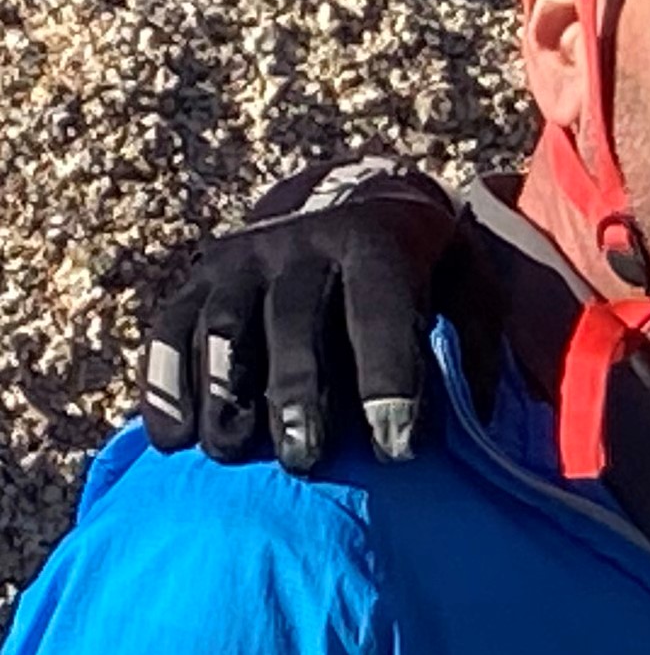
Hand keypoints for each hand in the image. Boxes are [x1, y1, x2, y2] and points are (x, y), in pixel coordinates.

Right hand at [140, 165, 479, 474]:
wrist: (354, 194)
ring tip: (230, 452)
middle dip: (296, 392)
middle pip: (292, 320)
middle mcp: (302, 242)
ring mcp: (243, 255)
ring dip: (223, 390)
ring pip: (225, 323)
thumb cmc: (424, 266)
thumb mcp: (470, 285)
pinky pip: (172, 325)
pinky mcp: (200, 274)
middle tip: (304, 460)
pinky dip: (165, 381)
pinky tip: (171, 436)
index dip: (387, 379)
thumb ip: (477, 345)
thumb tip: (475, 418)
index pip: (378, 311)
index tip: (396, 447)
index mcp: (375, 244)